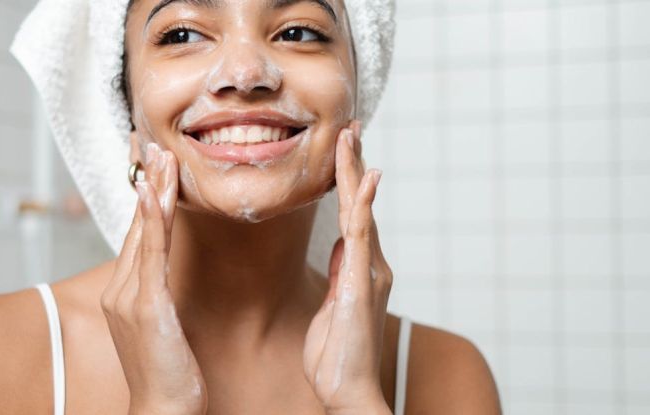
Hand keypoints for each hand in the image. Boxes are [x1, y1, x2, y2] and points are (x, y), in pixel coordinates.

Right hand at [100, 143, 207, 414]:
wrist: (162, 409)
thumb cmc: (167, 372)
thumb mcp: (161, 325)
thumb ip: (159, 292)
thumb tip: (166, 271)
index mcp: (125, 291)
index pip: (138, 233)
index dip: (145, 196)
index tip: (151, 163)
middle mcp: (121, 288)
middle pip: (137, 224)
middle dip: (146, 181)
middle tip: (152, 144)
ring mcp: (129, 296)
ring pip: (143, 231)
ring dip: (152, 190)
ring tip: (161, 156)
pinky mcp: (146, 306)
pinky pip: (151, 254)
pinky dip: (152, 220)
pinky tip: (154, 194)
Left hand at [303, 121, 393, 414]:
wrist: (348, 389)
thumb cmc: (338, 355)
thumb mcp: (334, 305)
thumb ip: (342, 273)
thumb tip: (343, 246)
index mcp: (359, 268)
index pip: (352, 214)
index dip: (348, 181)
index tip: (344, 150)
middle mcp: (370, 263)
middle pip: (359, 204)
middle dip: (354, 165)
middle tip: (351, 128)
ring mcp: (368, 270)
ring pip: (360, 210)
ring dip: (355, 172)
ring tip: (351, 137)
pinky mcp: (361, 281)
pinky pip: (361, 234)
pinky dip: (362, 204)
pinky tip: (364, 178)